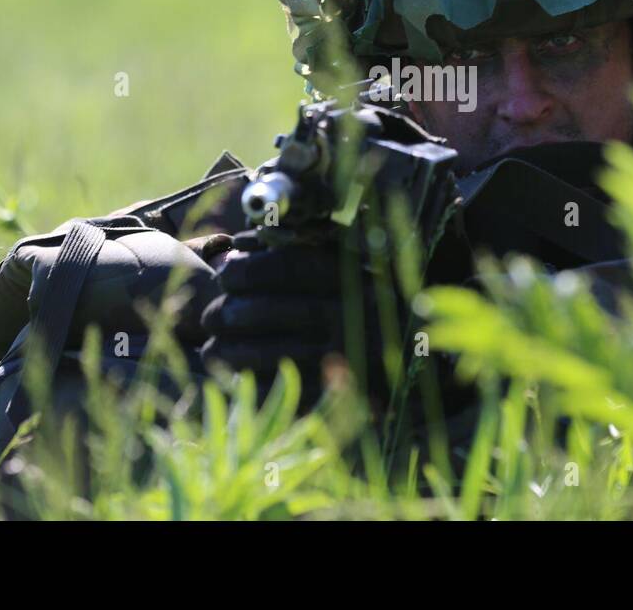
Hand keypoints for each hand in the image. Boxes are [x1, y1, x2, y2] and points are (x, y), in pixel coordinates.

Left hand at [198, 232, 401, 405]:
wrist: (423, 354)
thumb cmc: (374, 300)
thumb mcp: (353, 266)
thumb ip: (307, 249)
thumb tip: (243, 242)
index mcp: (353, 276)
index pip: (289, 266)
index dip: (250, 267)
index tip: (226, 270)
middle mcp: (350, 313)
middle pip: (271, 308)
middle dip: (229, 311)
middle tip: (210, 315)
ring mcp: (344, 355)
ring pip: (270, 350)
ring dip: (231, 348)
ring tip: (212, 346)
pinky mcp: (341, 390)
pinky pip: (283, 386)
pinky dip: (252, 380)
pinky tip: (233, 374)